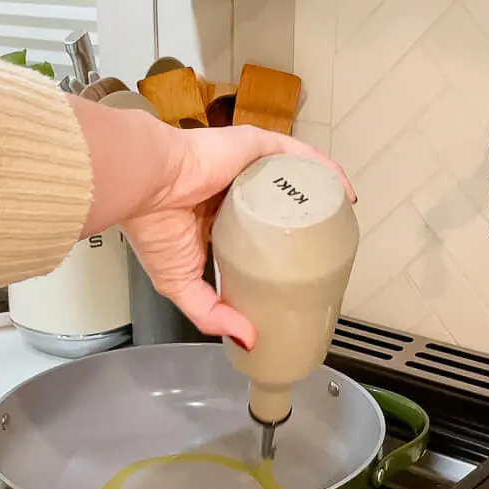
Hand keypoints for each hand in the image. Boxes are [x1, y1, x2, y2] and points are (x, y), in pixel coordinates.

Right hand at [123, 125, 354, 347]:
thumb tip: (248, 342)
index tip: (303, 268)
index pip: (256, 230)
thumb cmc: (153, 227)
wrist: (145, 183)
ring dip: (319, 196)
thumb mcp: (180, 284)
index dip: (280, 246)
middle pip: (280, 204)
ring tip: (342, 222)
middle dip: (306, 222)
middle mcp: (232, 189)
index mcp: (213, 217)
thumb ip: (213, 314)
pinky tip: (343, 193)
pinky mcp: (255, 146)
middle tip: (329, 248)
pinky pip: (299, 155)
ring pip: (293, 179)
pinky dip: (324, 170)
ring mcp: (246, 166)